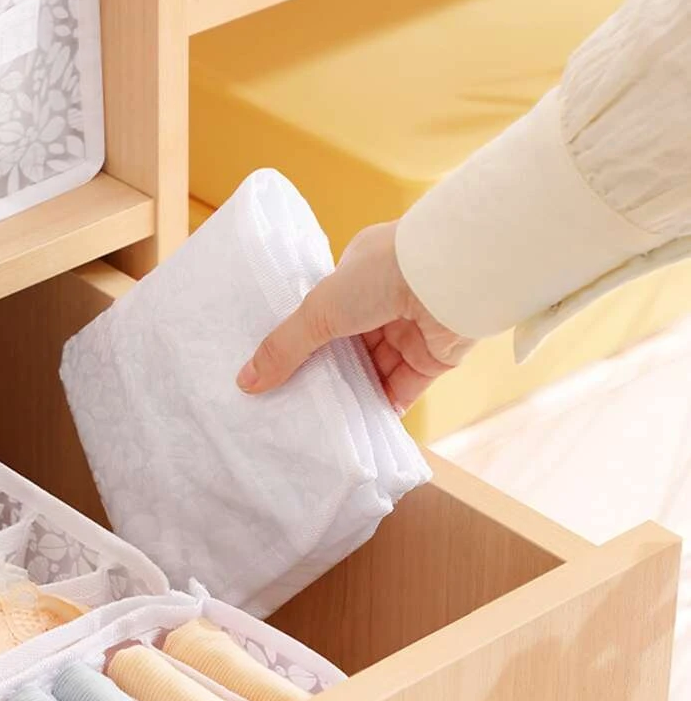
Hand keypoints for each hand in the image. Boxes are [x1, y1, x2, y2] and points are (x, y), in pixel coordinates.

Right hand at [236, 222, 472, 411]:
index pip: (328, 309)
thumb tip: (246, 382)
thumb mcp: (319, 309)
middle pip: (350, 345)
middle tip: (295, 405)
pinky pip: (405, 388)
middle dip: (328, 373)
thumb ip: (285, 347)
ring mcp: (412, 327)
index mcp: (360, 272)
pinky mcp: (436, 357)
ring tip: (321, 425)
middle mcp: (387, 298)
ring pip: (376, 369)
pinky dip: (383, 407)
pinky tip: (359, 429)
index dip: (306, 338)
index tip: (281, 369)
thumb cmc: (382, 275)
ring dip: (353, 394)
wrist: (453, 277)